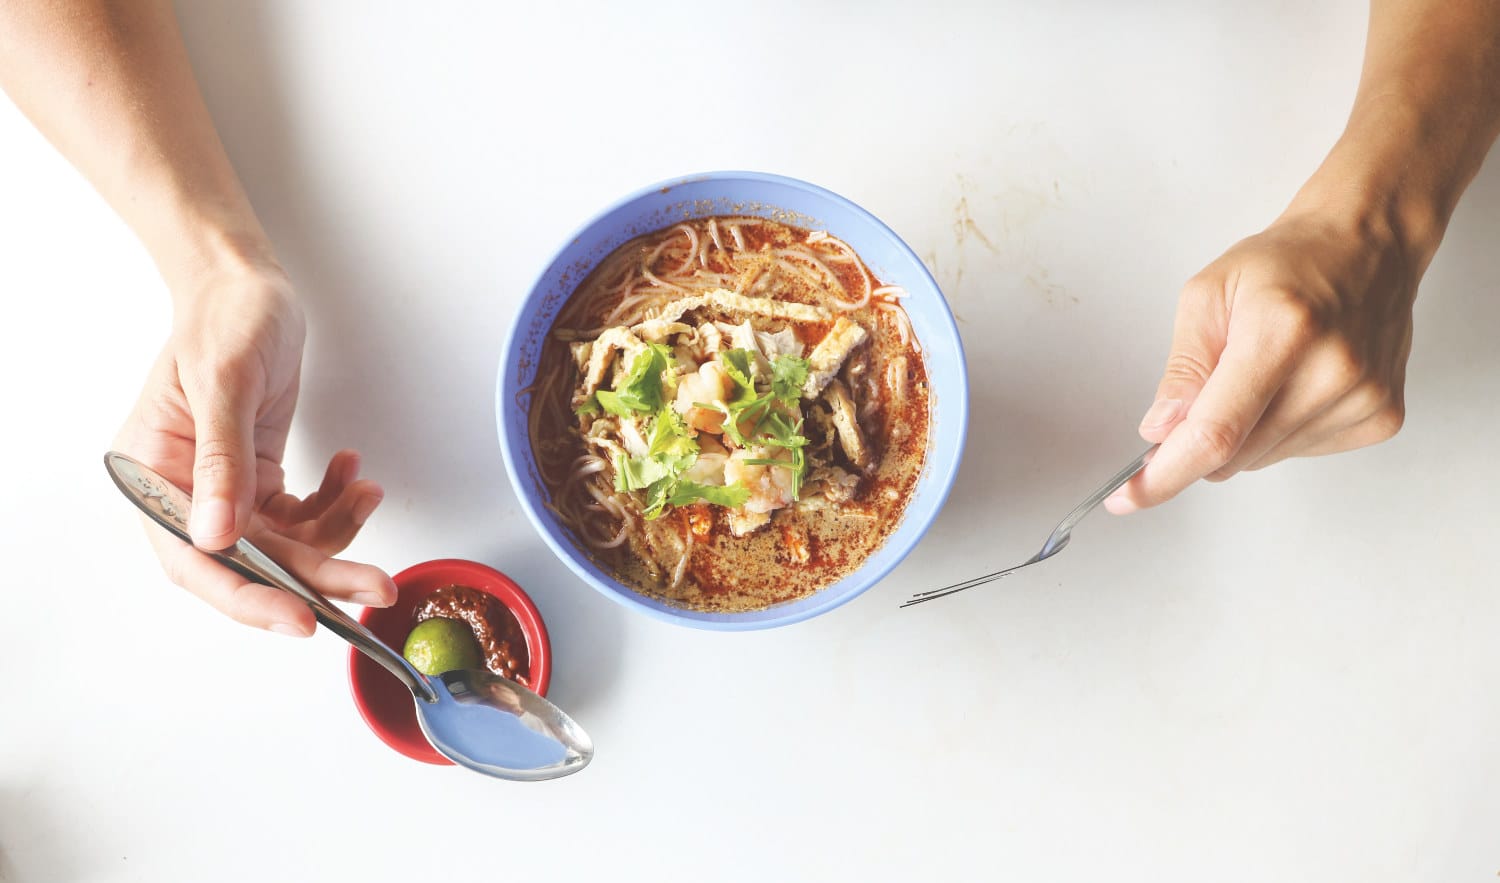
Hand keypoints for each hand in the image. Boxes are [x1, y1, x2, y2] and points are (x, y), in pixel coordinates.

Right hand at [114, 266, 395, 633]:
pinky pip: (302, 516)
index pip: (196, 561)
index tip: (301, 618)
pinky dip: (334, 504)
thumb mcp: (225, 384)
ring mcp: (226, 489)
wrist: (248, 286)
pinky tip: (353, 474)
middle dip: (317, 576)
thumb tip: (216, 535)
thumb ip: (223, 461)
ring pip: (287, 545)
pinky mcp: (260, 478)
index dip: (248, 597)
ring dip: (336, 534)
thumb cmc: (225, 320)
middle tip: (375, 586)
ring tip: (367, 495)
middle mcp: (186, 493)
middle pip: (253, 561)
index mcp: (153, 476)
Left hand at [1105, 208, 1419, 513]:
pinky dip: (1278, 430)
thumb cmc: (1286, 264)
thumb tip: (1160, 431)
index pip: (1216, 433)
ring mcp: (1363, 399)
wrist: (1366, 247)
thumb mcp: (1207, 296)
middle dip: (1198, 441)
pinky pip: (1298, 452)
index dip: (1166, 474)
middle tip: (1203, 394)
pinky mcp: (1380, 418)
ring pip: (1261, 460)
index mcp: (1282, 333)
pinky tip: (1294, 382)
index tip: (1127, 497)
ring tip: (1264, 371)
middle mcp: (1332, 371)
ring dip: (1242, 433)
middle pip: (1234, 454)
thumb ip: (1182, 369)